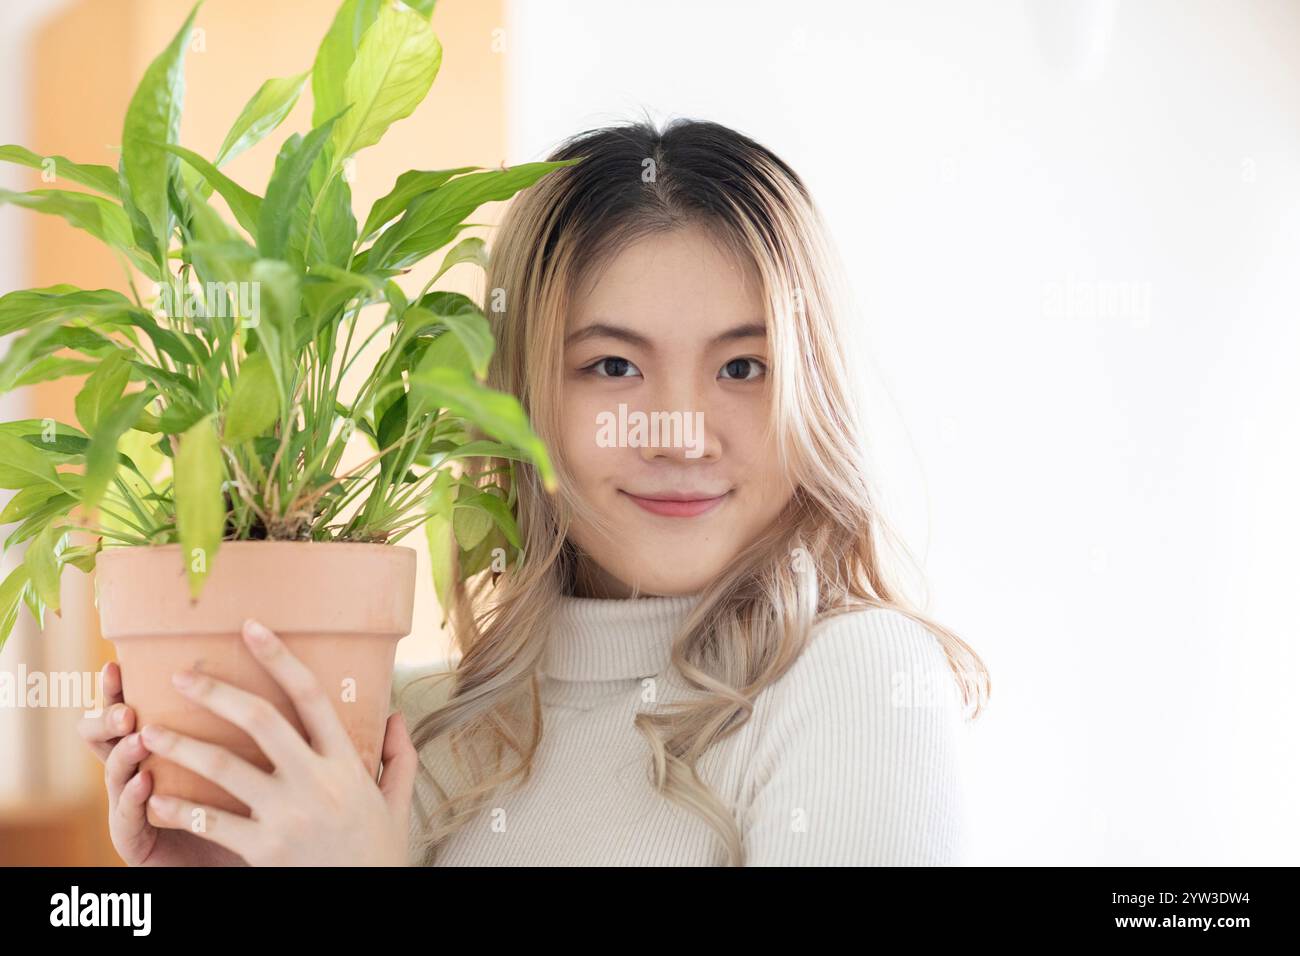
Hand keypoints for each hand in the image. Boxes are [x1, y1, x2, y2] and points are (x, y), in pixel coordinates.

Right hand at [78, 660, 245, 865]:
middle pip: (103, 737)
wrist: (250, 852)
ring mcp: (130, 805)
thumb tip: (263, 653)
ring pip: (113, 773)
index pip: (127, 709)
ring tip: (138, 738)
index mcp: (159, 743)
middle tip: (127, 711)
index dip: (115, 689)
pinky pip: (127, 819)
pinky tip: (144, 784)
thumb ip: (244, 713)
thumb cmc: (249, 796)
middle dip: (107, 719)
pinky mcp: (135, 841)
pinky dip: (133, 799)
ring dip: (122, 754)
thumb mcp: (246, 750)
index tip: (117, 664)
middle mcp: (137, 769)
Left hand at [136, 618, 416, 865]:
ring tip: (147, 731)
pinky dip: (178, 808)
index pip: (312, 696)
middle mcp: (315, 781)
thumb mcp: (398, 804)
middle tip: (182, 675)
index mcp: (346, 763)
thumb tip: (396, 715)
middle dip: (216, 692)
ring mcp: (287, 815)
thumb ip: (399, 757)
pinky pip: (211, 822)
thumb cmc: (378, 856)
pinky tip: (154, 799)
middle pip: (261, 720)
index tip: (251, 628)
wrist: (367, 906)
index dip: (279, 657)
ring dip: (180, 744)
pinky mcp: (263, 850)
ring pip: (224, 767)